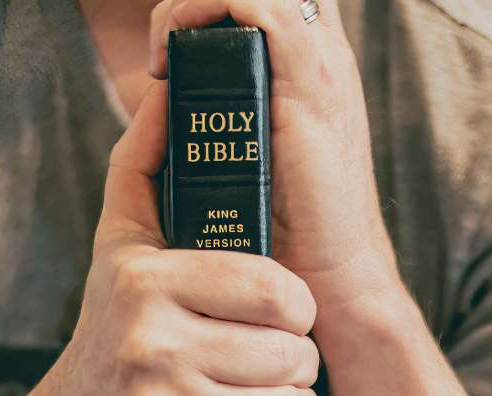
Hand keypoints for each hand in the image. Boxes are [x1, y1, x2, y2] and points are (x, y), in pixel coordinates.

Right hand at [34, 83, 319, 395]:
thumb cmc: (111, 326)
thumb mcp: (118, 241)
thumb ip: (145, 163)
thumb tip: (169, 91)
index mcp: (147, 285)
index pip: (279, 291)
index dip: (295, 304)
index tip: (281, 311)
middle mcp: (152, 352)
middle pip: (294, 356)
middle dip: (296, 359)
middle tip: (272, 358)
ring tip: (265, 395)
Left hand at [150, 0, 402, 321]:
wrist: (328, 273)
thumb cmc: (288, 226)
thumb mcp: (255, 152)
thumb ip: (229, 114)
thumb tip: (168, 96)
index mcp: (309, 64)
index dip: (214, 3)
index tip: (167, 49)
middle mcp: (321, 53)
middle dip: (202, 0)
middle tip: (163, 47)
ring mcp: (320, 64)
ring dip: (194, 4)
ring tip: (163, 53)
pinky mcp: (311, 84)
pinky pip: (262, 7)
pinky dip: (207, 12)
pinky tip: (173, 58)